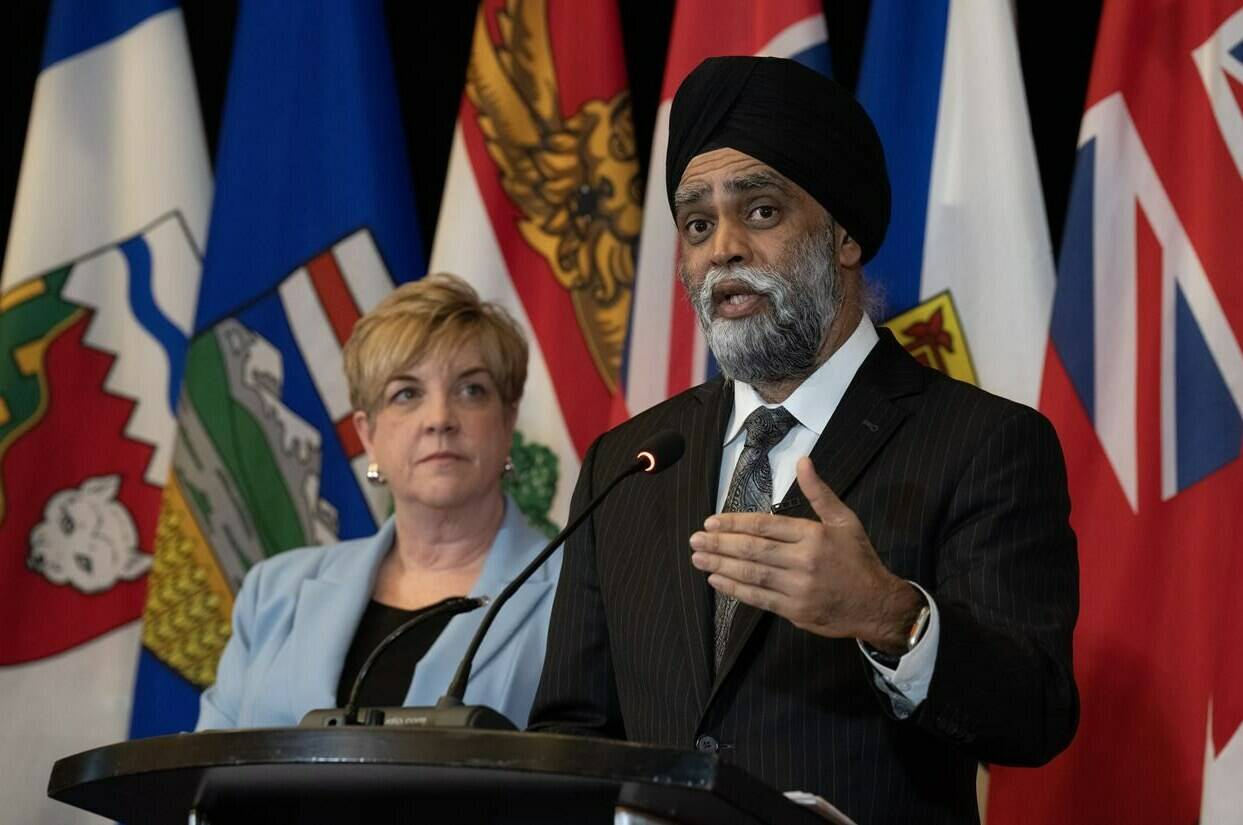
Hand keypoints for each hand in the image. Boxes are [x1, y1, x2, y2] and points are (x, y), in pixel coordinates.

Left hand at [689, 457, 922, 652]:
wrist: (877, 604)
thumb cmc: (858, 559)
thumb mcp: (845, 520)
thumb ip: (819, 492)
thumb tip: (803, 461)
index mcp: (813, 536)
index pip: (765, 525)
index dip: (734, 523)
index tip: (711, 521)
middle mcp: (803, 561)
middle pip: (753, 549)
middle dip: (720, 543)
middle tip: (695, 539)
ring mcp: (797, 588)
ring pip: (752, 574)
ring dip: (720, 565)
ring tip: (698, 558)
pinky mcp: (794, 611)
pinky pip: (759, 598)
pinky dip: (735, 589)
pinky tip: (716, 580)